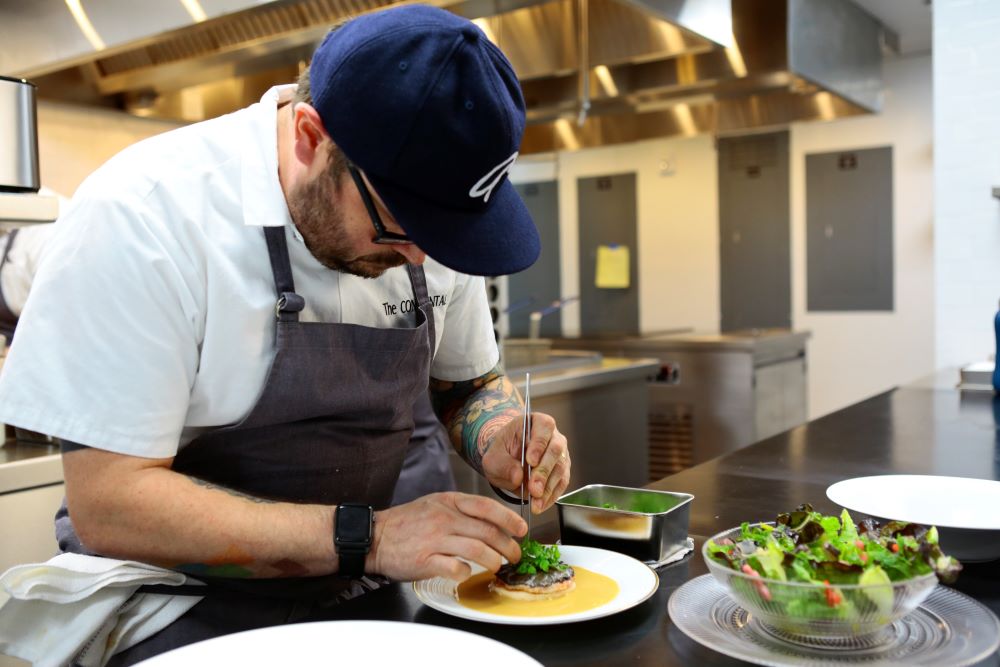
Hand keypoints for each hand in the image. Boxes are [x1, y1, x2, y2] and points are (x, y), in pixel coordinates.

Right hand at [366, 492, 525, 581]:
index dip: (508, 518)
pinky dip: (466, 572)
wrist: (375, 537)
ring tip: (497, 566)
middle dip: (508, 545)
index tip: (521, 529)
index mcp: (449, 501)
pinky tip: (467, 573)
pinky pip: (455, 567)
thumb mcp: (435, 504)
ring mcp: (434, 539)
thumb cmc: (408, 523)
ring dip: (493, 560)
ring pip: (477, 549)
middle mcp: (444, 518)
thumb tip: (492, 522)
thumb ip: (461, 510)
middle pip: (487, 531)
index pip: (486, 507)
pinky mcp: (425, 560)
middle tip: (514, 555)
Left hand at [481, 411, 570, 513]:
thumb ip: (503, 464)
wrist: (505, 462)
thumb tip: (518, 476)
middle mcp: (553, 436)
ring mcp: (560, 454)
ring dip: (548, 488)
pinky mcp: (562, 471)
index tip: (530, 461)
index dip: (539, 444)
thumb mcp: (493, 457)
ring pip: (561, 469)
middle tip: (534, 489)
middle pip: (555, 450)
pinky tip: (541, 505)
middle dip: (544, 472)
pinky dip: (551, 496)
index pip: (543, 428)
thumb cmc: (501, 453)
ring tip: (536, 503)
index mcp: (536, 422)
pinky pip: (561, 483)